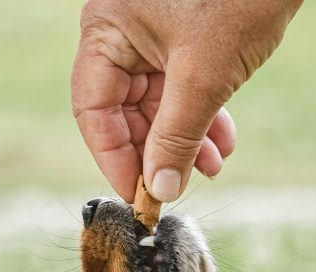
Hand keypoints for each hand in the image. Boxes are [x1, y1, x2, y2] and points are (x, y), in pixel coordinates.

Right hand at [72, 0, 302, 201]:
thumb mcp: (204, 77)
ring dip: (184, 140)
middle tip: (178, 186)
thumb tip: (161, 189)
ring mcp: (153, 36)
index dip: (114, 158)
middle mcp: (122, 34)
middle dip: (157, 151)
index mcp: (107, 31)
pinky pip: (183, 90)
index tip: (139, 195)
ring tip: (212, 168)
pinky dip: (202, 118)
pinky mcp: (185, 40)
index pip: (94, 110)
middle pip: (125, 112)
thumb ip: (177, 137)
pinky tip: (222, 144)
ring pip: (158, 106)